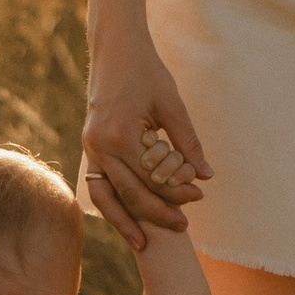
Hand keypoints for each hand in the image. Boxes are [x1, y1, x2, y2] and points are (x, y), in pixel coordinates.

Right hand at [82, 33, 210, 249]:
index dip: (177, 191)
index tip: (199, 197)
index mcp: (120, 133)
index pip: (152, 176)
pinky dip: (112, 204)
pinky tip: (126, 220)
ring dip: (125, 221)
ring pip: (107, 196)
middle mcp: (100, 145)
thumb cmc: (147, 72)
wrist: (114, 49)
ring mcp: (90, 148)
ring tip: (143, 244)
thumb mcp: (172, 105)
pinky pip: (98, 185)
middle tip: (182, 227)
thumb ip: (187, 143)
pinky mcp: (89, 148)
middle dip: (157, 212)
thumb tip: (206, 176)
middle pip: (130, 192)